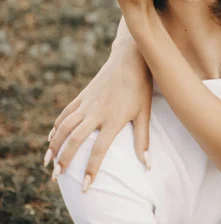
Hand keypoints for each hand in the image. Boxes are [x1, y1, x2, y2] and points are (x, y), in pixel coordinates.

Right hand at [44, 28, 151, 190]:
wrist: (130, 59)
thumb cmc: (141, 87)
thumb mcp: (145, 112)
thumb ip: (143, 140)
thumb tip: (147, 165)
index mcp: (113, 119)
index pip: (99, 150)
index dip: (92, 169)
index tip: (86, 186)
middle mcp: (96, 112)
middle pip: (75, 140)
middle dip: (64, 160)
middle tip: (57, 177)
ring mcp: (87, 103)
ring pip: (64, 127)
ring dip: (54, 145)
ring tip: (48, 162)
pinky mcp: (82, 96)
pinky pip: (65, 114)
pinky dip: (56, 127)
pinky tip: (51, 138)